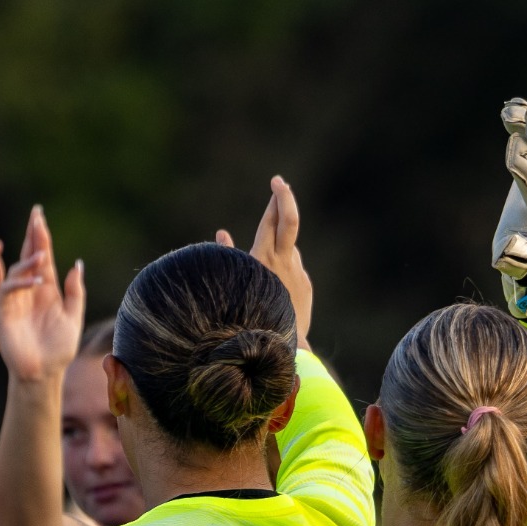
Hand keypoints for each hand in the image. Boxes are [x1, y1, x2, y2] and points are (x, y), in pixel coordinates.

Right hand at [0, 205, 85, 384]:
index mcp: (47, 289)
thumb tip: (77, 264)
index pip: (44, 257)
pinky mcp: (5, 311)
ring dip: (30, 260)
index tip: (39, 215)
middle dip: (32, 235)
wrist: (43, 372)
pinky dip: (21, 282)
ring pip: (18, 270)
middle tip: (35, 214)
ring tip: (43, 253)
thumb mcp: (73, 317)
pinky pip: (10, 290)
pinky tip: (36, 280)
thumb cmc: (59, 348)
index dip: (42, 237)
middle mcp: (30, 290)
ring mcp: (16, 299)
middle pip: (29, 256)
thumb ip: (75, 292)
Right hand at [216, 175, 311, 346]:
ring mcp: (298, 272)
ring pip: (288, 248)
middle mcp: (285, 262)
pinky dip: (282, 269)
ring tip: (265, 267)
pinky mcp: (305, 283)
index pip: (276, 221)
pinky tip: (275, 287)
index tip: (277, 182)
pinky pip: (292, 268)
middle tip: (278, 182)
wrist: (282, 344)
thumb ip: (231, 255)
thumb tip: (221, 233)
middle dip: (283, 199)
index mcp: (265, 259)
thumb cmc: (252, 313)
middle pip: (288, 222)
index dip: (279, 199)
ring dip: (278, 247)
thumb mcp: (238, 281)